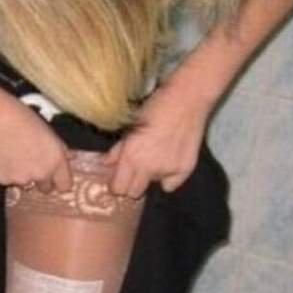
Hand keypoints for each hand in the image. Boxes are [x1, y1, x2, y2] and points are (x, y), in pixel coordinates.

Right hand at [0, 97, 71, 193]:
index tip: (55, 179)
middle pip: (45, 188)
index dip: (59, 182)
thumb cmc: (20, 117)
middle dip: (41, 180)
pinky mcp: (3, 180)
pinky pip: (8, 180)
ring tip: (14, 154)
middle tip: (31, 164)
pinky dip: (6, 172)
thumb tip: (69, 158)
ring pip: (25, 184)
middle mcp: (41, 173)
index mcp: (56, 160)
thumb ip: (60, 149)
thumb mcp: (48, 130)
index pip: (65, 186)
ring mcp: (22, 179)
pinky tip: (2, 155)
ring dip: (22, 175)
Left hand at [104, 80, 212, 198]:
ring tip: (156, 157)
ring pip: (152, 185)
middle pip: (134, 193)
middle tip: (135, 171)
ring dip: (151, 176)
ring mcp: (168, 171)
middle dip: (131, 184)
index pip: (118, 189)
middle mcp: (148, 168)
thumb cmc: (155, 108)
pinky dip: (169, 177)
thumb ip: (117, 150)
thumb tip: (106, 164)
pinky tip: (170, 161)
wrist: (186, 99)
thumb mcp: (130, 127)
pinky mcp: (185, 170)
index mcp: (131, 158)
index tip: (118, 178)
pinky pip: (171, 185)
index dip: (116, 185)